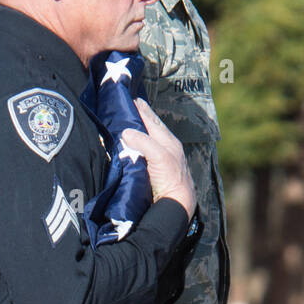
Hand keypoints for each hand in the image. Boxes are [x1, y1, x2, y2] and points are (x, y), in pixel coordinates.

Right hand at [120, 98, 195, 215]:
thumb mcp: (159, 157)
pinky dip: (141, 143)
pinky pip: (148, 150)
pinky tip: (135, 144)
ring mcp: (163, 159)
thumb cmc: (171, 178)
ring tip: (133, 120)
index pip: (152, 121)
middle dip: (143, 116)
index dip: (142, 110)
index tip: (132, 99)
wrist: (177, 203)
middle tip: (133, 104)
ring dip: (142, 129)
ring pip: (151, 138)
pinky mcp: (158, 170)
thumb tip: (126, 132)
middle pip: (153, 128)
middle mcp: (167, 148)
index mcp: (169, 142)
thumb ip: (144, 142)